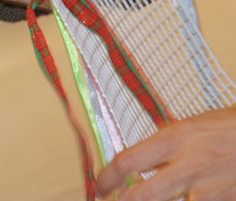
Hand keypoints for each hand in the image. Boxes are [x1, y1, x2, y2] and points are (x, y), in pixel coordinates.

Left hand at [96, 106, 235, 200]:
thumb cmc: (226, 128)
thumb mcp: (188, 127)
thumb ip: (163, 147)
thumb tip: (137, 164)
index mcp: (175, 139)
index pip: (128, 161)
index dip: (107, 178)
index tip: (99, 186)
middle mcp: (189, 164)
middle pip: (143, 195)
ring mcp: (209, 188)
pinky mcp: (226, 200)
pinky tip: (184, 199)